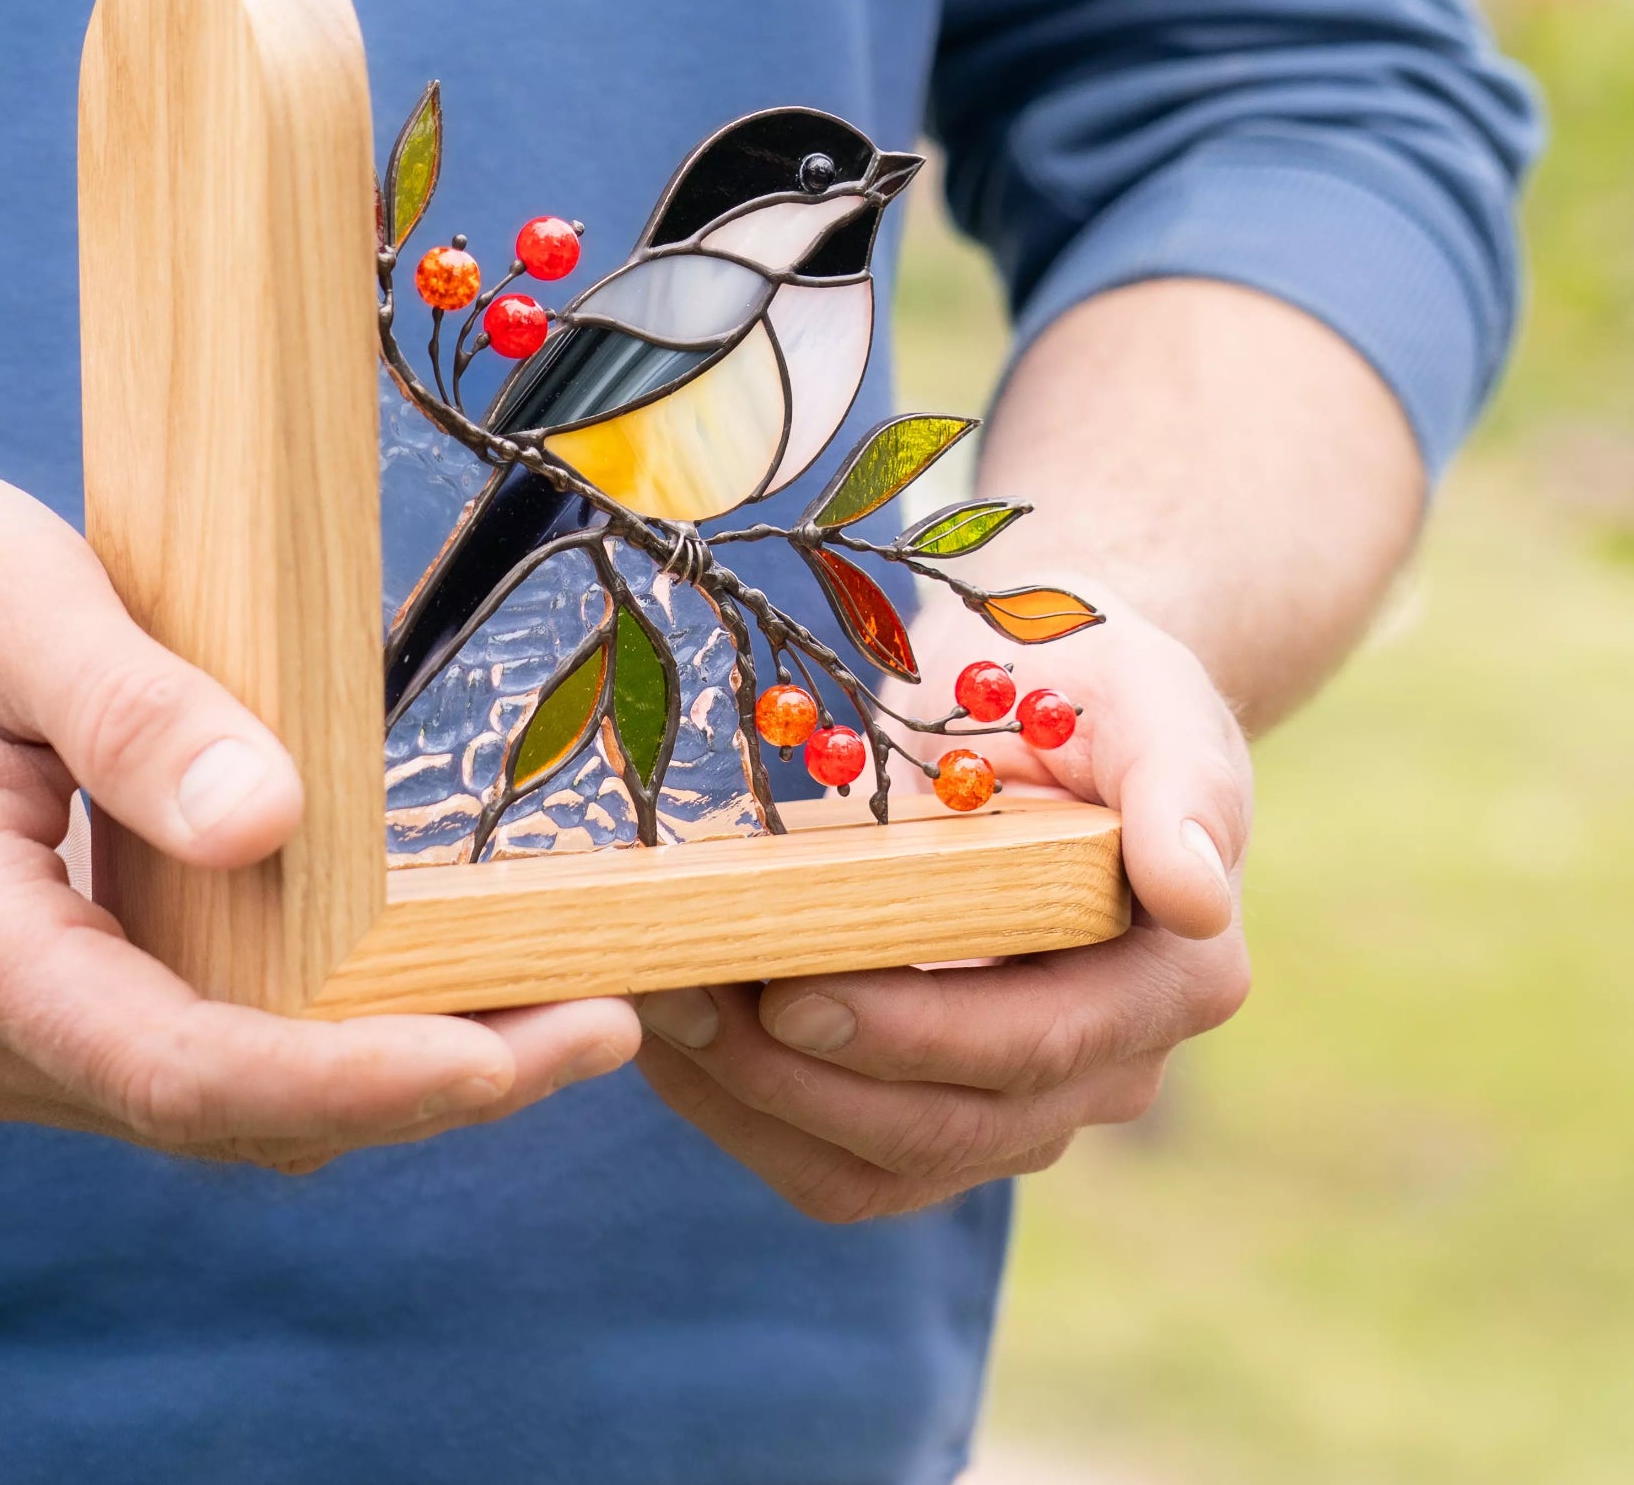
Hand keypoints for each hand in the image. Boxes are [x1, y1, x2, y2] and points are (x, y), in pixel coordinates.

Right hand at [0, 444, 638, 1170]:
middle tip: (606, 1025)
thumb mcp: (11, 604)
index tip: (503, 1058)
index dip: (351, 1078)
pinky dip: (347, 1034)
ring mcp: (39, 1023)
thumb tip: (270, 826)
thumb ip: (132, 717)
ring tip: (570, 1011)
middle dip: (429, 1086)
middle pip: (238, 1110)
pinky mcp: (83, 989)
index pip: (182, 1066)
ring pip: (245, 1100)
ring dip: (405, 1072)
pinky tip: (454, 979)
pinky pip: (229, 1048)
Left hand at [633, 588, 1250, 1220]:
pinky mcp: (937, 1104)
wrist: (1039, 700)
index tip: (792, 992)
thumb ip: (1181, 786)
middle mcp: (1110, 1064)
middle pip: (946, 1128)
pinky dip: (744, 1115)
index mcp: (1177, 978)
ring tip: (656, 1014)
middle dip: (799, 1075)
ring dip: (753, 1105)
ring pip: (877, 1167)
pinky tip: (672, 1045)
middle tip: (680, 997)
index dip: (912, 1035)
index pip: (1037, 1045)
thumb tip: (1194, 897)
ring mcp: (1022, 1100)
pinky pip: (836, 1160)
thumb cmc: (1090, 683)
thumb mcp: (1148, 695)